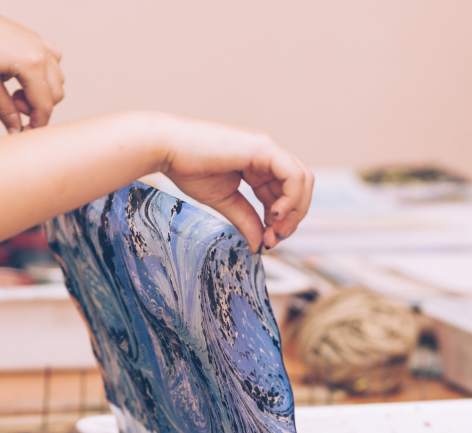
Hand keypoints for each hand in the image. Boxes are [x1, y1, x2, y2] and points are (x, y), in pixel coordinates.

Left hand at [0, 1, 64, 130]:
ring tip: (15, 89)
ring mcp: (40, 42)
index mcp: (31, 64)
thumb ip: (5, 110)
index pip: (45, 105)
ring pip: (57, 79)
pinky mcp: (35, 37)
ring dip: (41, 91)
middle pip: (56, 94)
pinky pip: (54, 61)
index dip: (36, 124)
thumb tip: (15, 131)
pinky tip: (23, 74)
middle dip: (37, 107)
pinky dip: (44, 73)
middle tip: (13, 104)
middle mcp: (41, 52)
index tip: (24, 132)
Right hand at [159, 117, 312, 251]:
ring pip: (303, 181)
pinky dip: (291, 198)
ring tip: (273, 229)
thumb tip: (260, 246)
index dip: (281, 222)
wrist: (169, 150)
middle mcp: (268, 156)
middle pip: (300, 188)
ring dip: (294, 211)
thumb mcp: (224, 202)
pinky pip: (293, 175)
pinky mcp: (264, 148)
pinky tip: (273, 214)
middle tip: (273, 239)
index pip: (285, 195)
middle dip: (292, 218)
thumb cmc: (189, 168)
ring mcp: (268, 150)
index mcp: (259, 167)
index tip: (266, 242)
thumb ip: (245, 220)